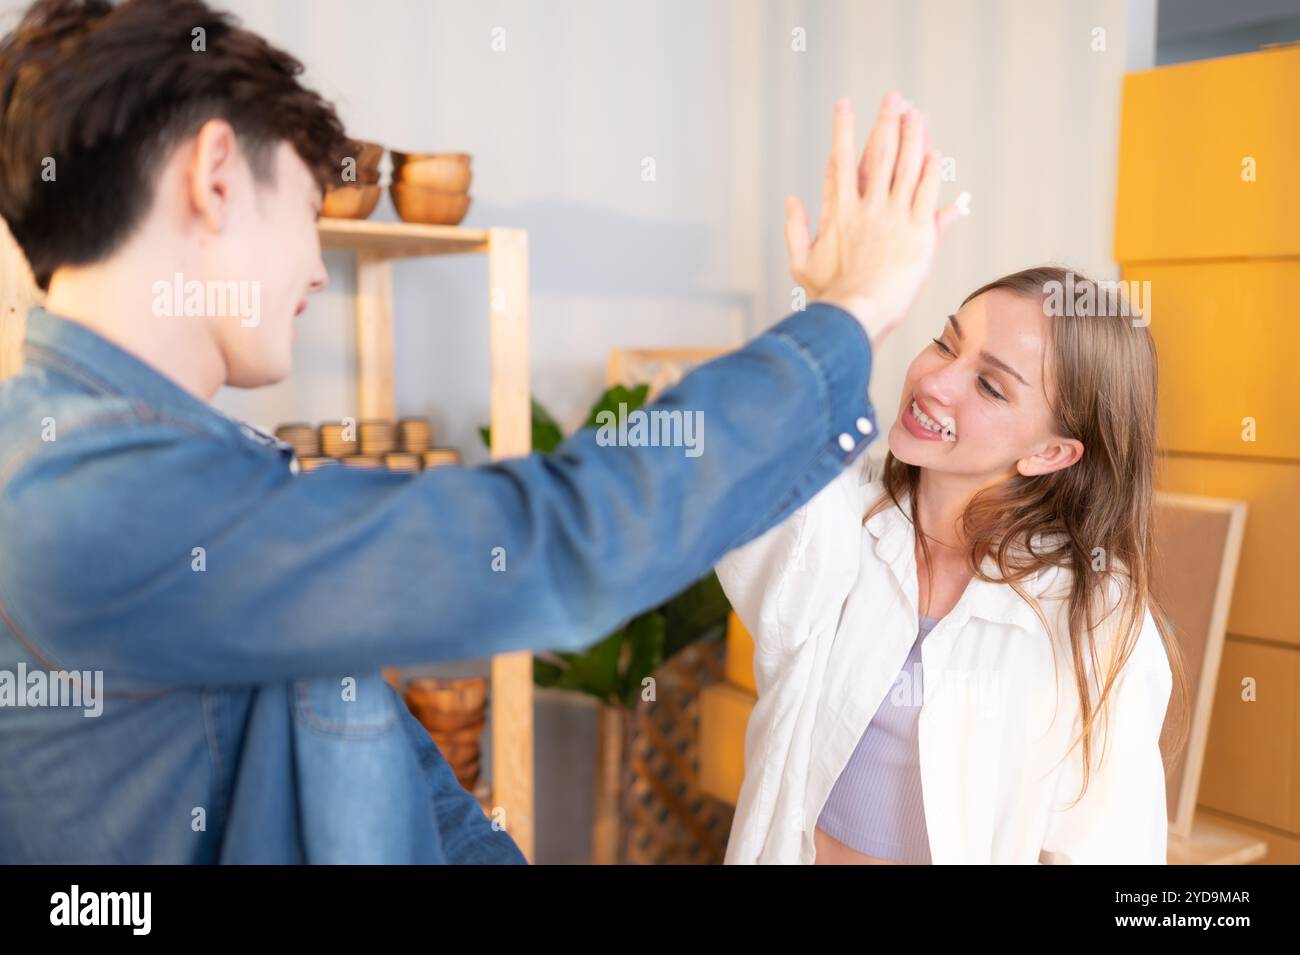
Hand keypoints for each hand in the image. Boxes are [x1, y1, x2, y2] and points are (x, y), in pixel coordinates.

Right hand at [785, 93, 967, 345]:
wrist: (857, 311)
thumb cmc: (828, 294)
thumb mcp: (801, 261)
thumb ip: (795, 228)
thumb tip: (791, 199)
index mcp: (838, 211)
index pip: (842, 163)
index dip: (843, 133)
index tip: (845, 108)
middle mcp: (866, 206)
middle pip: (877, 154)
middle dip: (884, 121)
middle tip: (891, 96)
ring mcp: (892, 214)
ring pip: (905, 164)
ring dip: (912, 135)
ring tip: (915, 111)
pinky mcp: (916, 229)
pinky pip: (926, 190)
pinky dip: (931, 169)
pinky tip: (935, 150)